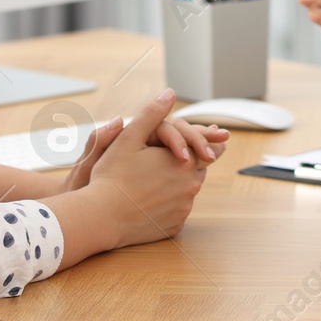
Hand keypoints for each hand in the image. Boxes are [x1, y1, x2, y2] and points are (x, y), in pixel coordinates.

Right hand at [78, 88, 214, 248]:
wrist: (101, 218)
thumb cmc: (112, 176)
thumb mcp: (129, 138)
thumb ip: (152, 114)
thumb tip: (169, 94)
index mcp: (184, 162)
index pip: (206, 148)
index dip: (208, 141)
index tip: (220, 137)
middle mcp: (190, 186)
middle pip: (198, 170)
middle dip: (192, 162)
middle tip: (185, 157)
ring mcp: (183, 209)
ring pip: (188, 191)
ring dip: (181, 183)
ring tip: (161, 179)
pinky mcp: (174, 227)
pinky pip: (178, 211)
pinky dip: (171, 204)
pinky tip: (154, 200)